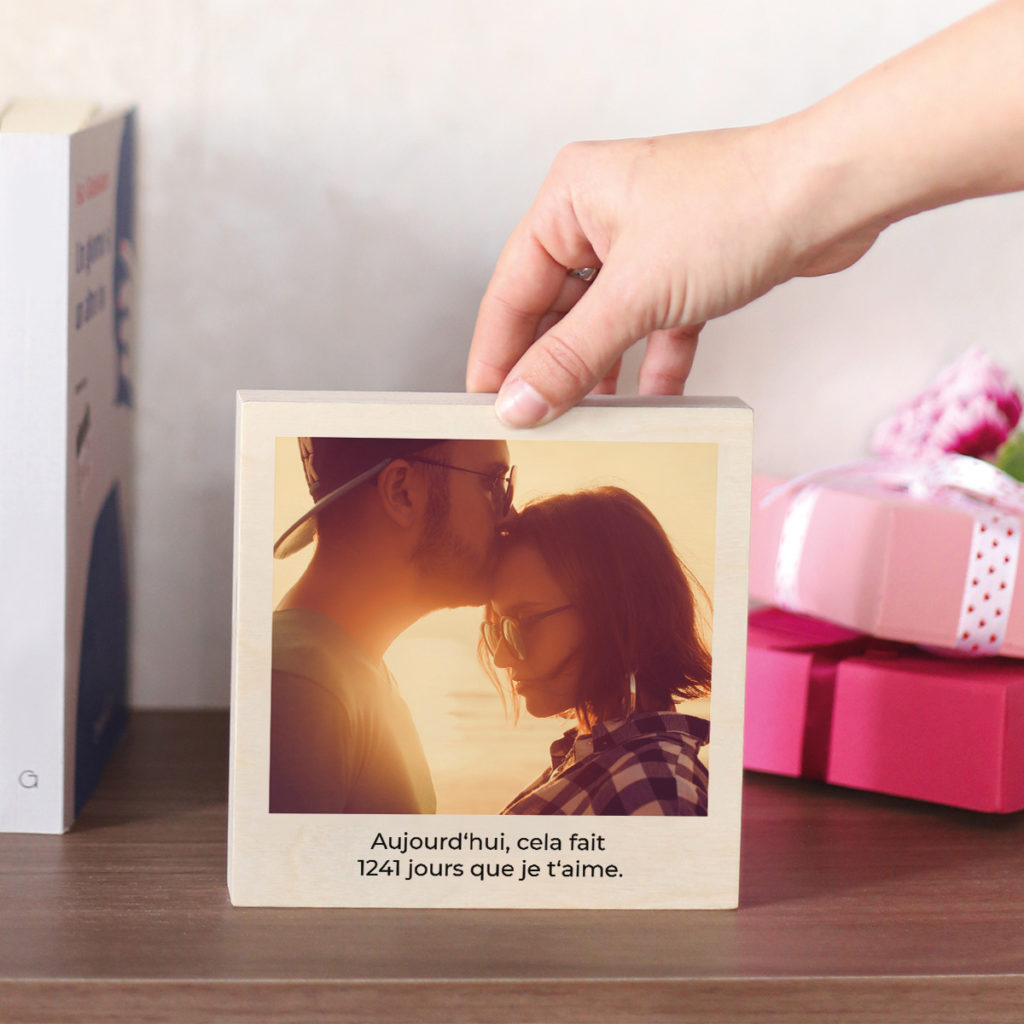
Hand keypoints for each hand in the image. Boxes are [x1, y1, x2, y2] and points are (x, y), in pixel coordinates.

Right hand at [466, 125, 880, 426]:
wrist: (834, 194)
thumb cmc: (736, 209)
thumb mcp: (636, 294)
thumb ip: (571, 355)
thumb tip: (518, 404)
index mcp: (569, 198)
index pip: (511, 289)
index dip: (497, 354)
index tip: (485, 407)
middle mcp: (601, 215)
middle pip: (556, 309)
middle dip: (551, 367)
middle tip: (535, 424)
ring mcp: (647, 242)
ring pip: (605, 322)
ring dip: (599, 372)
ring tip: (584, 422)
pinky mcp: (687, 269)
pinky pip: (654, 327)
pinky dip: (653, 365)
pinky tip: (650, 405)